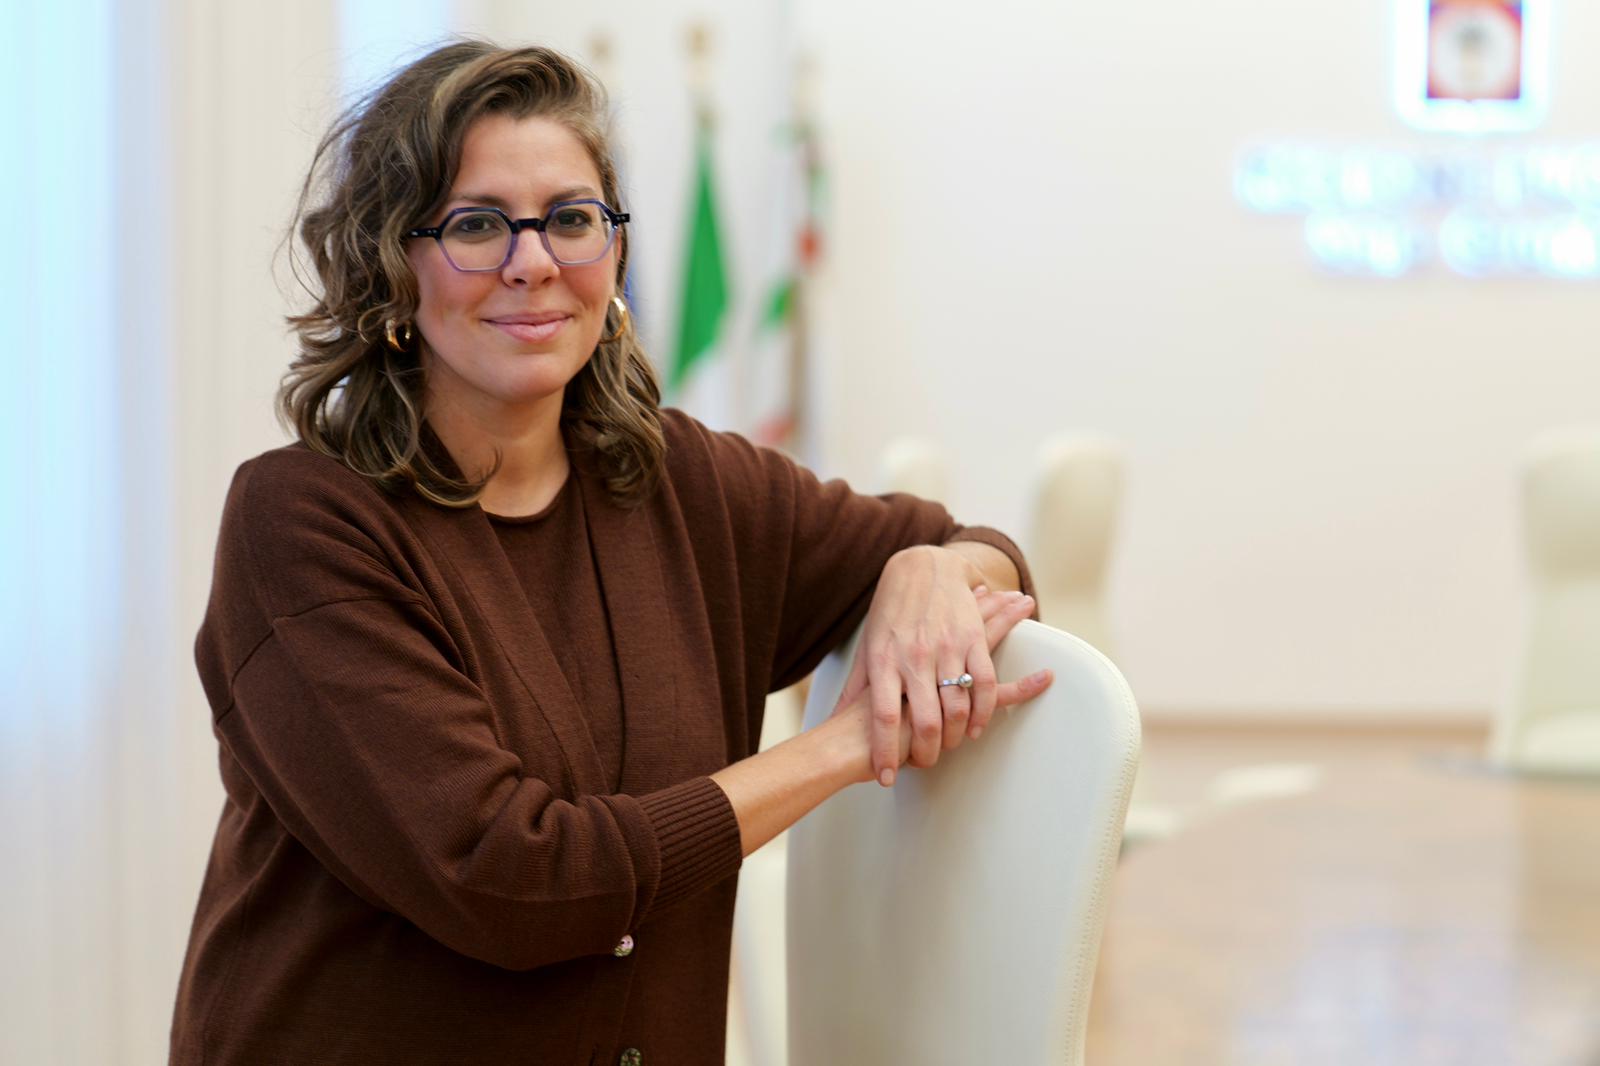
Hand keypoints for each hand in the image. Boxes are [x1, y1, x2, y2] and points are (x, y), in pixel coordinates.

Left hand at [831, 586, 1052, 784]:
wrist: (922, 567)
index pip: (883, 716)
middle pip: (924, 719)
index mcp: (884, 660)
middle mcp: (915, 656)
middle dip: (925, 752)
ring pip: (956, 706)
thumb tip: (835, 723)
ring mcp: (946, 647)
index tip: (885, 776)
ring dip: (955, 736)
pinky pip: (984, 684)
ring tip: (949, 747)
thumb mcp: (868, 649)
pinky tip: (976, 727)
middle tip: (924, 763)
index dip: (884, 751)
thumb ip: (855, 688)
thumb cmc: (891, 613)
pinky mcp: (972, 639)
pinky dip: (982, 712)